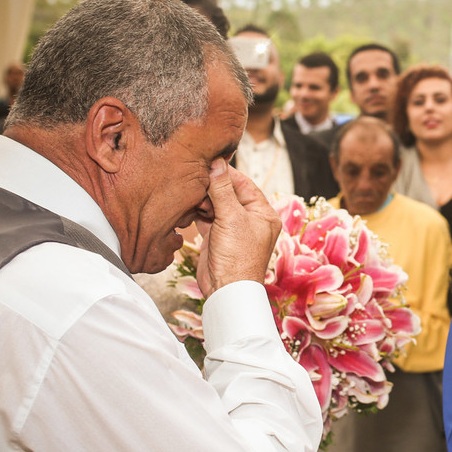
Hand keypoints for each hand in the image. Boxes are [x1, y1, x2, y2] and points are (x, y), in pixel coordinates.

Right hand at [195, 159, 281, 296]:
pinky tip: (187, 207)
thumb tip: (217, 163)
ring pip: (216, 204)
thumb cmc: (238, 258)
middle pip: (229, 192)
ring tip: (191, 195)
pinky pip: (207, 216)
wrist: (226, 290)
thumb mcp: (231, 218)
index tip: (208, 161)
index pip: (244, 184)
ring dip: (203, 199)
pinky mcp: (218, 236)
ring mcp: (234, 227)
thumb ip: (222, 190)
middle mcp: (251, 219)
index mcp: (263, 213)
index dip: (226, 173)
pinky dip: (197, 211)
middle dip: (212, 186)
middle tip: (195, 179)